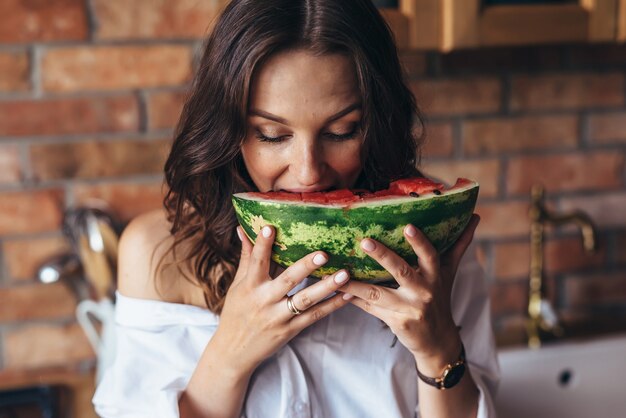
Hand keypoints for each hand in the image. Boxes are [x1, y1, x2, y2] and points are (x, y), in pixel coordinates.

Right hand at [210, 224, 351, 374]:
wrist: (234, 352)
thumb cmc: (236, 313)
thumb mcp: (238, 285)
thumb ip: (246, 257)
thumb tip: (243, 229)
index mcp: (250, 286)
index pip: (257, 261)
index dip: (262, 245)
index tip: (270, 227)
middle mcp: (264, 301)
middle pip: (287, 280)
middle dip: (306, 266)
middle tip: (324, 253)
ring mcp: (278, 317)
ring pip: (305, 300)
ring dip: (326, 287)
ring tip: (345, 274)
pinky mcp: (290, 331)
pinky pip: (314, 317)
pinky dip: (331, 306)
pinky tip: (347, 296)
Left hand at [337, 215, 479, 372]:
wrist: (437, 340)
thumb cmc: (439, 298)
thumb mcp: (449, 273)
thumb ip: (458, 245)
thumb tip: (475, 217)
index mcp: (435, 276)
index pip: (430, 256)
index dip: (419, 242)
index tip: (407, 226)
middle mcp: (423, 292)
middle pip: (401, 271)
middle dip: (383, 256)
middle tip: (364, 241)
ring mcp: (409, 308)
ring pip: (378, 293)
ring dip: (357, 284)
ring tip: (339, 273)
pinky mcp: (395, 322)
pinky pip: (371, 309)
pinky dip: (355, 299)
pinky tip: (339, 290)